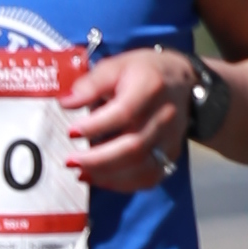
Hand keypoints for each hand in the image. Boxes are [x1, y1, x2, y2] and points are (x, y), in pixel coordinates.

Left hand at [69, 46, 200, 188]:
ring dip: (108, 174)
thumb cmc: (143, 72)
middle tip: (70, 160)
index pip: (124, 112)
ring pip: (142, 167)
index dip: (96, 126)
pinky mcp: (172, 153)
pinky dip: (123, 183)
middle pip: (133, 145)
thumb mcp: (116, 66)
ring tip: (80, 171)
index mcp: (150, 87)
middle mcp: (164, 115)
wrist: (182, 80)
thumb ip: (91, 84)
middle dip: (98, 158)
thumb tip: (66, 102)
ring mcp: (170, 137)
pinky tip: (99, 178)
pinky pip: (149, 176)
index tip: (71, 132)